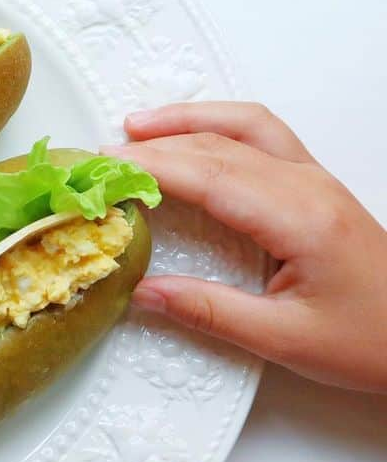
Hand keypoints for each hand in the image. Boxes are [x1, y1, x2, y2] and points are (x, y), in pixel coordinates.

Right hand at [103, 102, 386, 392]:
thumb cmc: (371, 342)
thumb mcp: (285, 339)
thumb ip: (209, 312)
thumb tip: (144, 291)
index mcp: (301, 220)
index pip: (212, 177)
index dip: (154, 167)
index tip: (108, 169)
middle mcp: (309, 187)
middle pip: (220, 145)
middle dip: (156, 144)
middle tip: (102, 157)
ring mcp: (315, 180)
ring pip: (243, 127)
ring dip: (188, 119)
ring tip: (136, 126)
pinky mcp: (316, 186)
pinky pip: (262, 135)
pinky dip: (217, 125)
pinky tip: (192, 134)